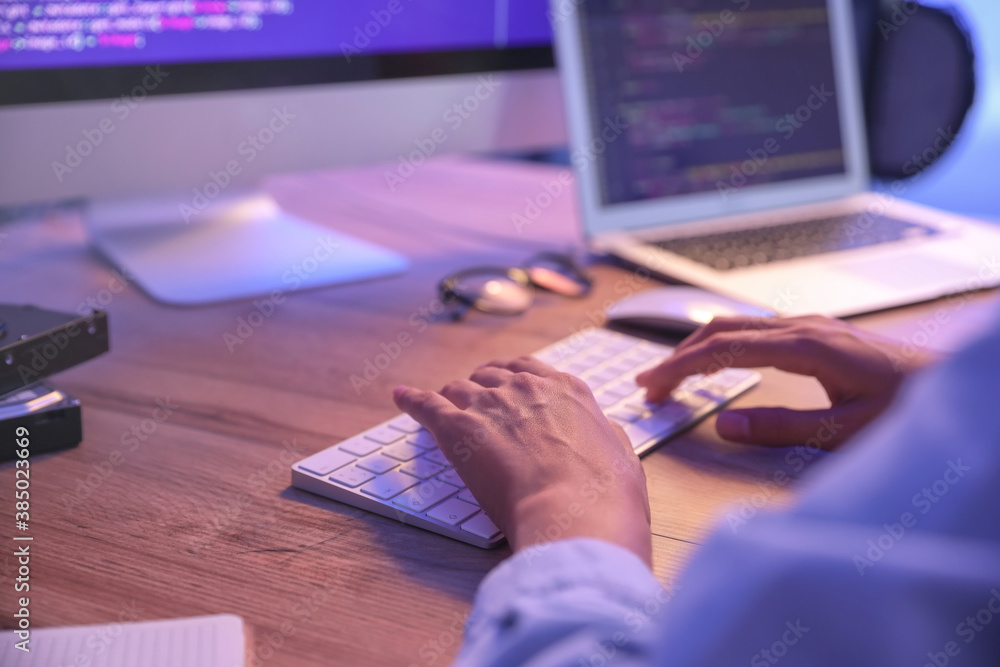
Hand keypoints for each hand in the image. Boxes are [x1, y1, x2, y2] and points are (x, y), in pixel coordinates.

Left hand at [393, 356, 651, 563]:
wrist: (574, 514)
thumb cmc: (604, 495)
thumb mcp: (622, 455)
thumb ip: (608, 434)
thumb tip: (605, 428)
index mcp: (565, 389)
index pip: (529, 369)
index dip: (513, 379)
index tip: (505, 386)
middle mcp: (525, 388)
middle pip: (490, 375)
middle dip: (481, 387)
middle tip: (474, 404)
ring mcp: (489, 404)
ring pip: (459, 389)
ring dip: (452, 399)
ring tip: (443, 410)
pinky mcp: (457, 429)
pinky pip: (426, 405)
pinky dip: (412, 400)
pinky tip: (401, 397)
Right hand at [636, 315, 936, 447]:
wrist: (949, 382)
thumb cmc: (907, 409)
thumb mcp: (845, 430)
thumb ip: (782, 428)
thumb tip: (723, 425)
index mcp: (805, 345)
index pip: (722, 349)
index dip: (680, 368)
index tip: (652, 388)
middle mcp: (802, 327)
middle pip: (721, 330)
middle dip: (677, 356)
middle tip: (648, 385)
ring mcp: (810, 325)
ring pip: (736, 326)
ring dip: (697, 347)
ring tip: (670, 373)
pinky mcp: (817, 333)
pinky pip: (755, 330)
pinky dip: (722, 344)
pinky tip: (717, 362)